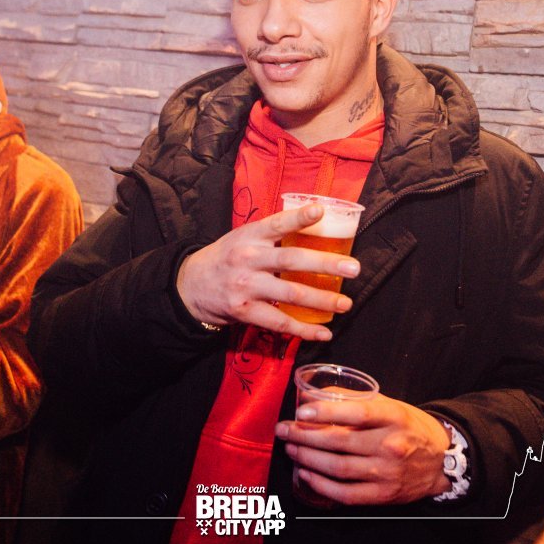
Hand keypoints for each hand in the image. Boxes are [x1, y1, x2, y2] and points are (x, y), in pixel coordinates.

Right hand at [175, 203, 359, 340]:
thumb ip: (272, 234)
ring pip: (289, 294)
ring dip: (321, 300)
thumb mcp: (243, 237)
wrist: (190, 286)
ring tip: (345, 303)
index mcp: (250, 236)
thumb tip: (316, 225)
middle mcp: (247, 258)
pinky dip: (303, 329)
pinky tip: (323, 332)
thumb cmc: (226, 258)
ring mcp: (245, 286)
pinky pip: (278, 322)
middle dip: (325, 265)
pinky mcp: (243, 311)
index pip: (277, 223)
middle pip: (291, 261)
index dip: (299, 218)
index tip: (321, 211)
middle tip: (353, 268)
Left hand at [275, 395, 452, 503]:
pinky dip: (321, 485)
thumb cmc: (409, 427)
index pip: (357, 413)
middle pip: (339, 442)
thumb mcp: (390, 405)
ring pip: (337, 468)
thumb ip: (357, 399)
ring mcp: (387, 473)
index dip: (326, 412)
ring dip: (307, 459)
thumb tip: (319, 395)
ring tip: (291, 449)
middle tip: (283, 430)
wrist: (441, 460)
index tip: (301, 412)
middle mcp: (390, 445)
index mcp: (393, 417)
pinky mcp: (382, 495)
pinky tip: (306, 474)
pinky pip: (345, 493)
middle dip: (304, 436)